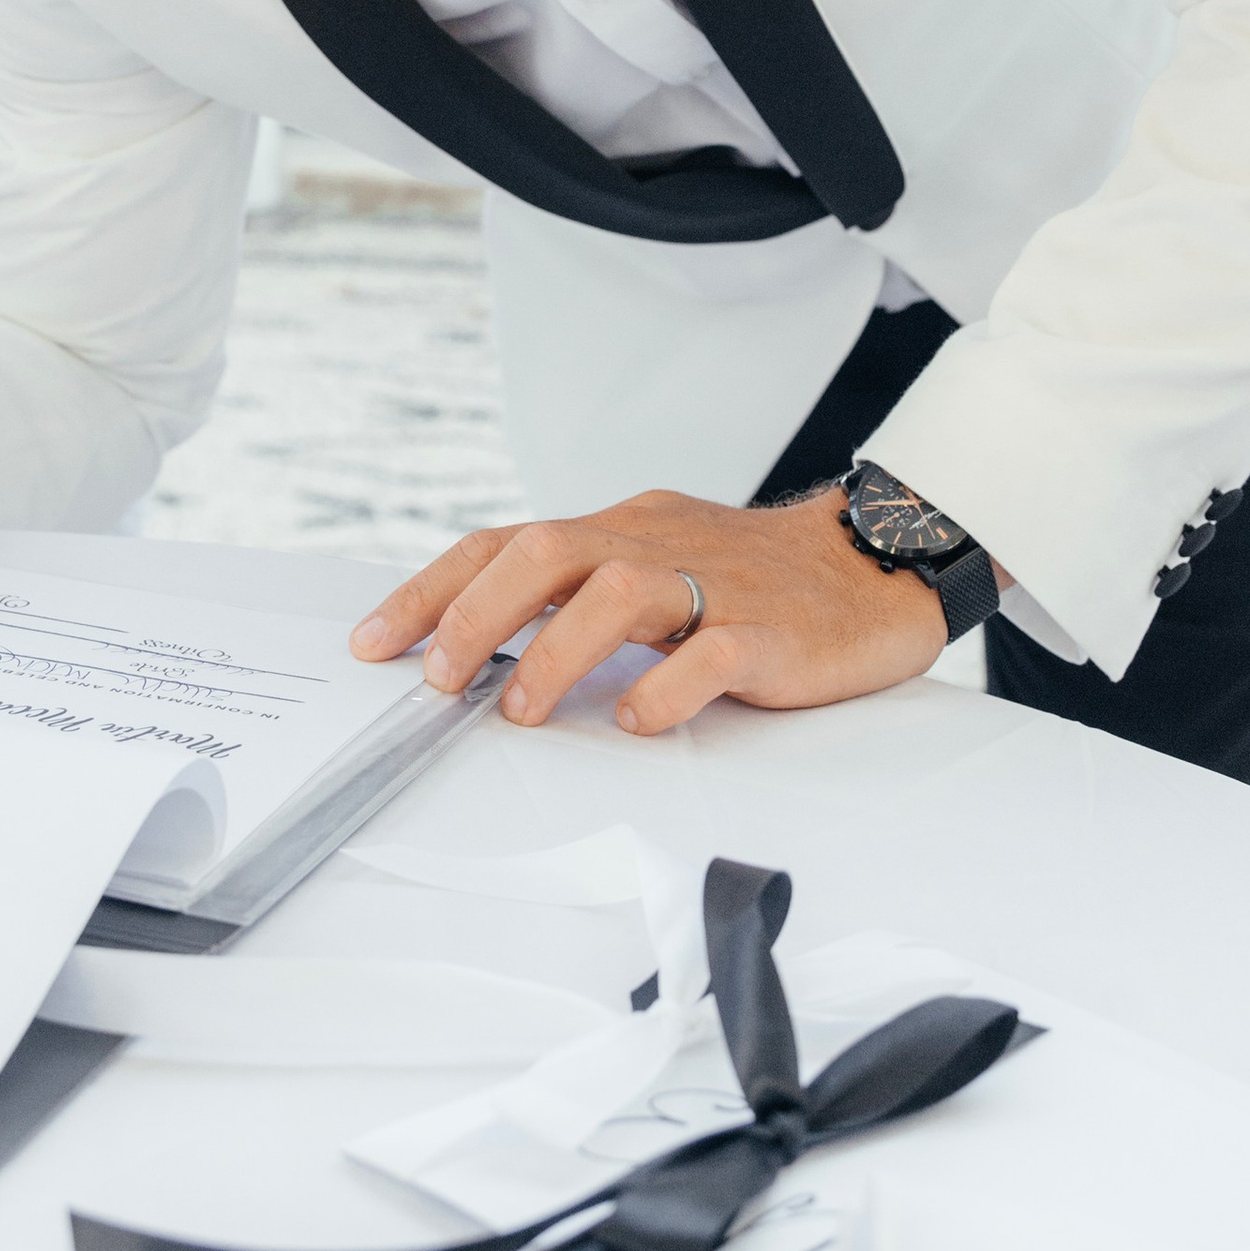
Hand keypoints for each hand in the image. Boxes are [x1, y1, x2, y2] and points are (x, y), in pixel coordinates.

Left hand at [350, 486, 949, 738]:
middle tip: (438, 681)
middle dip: (476, 616)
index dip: (434, 589)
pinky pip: (712, 653)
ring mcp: (716, 584)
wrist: (875, 568)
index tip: (375, 641)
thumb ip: (580, 596)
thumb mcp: (655, 567)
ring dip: (554, 654)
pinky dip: (667, 688)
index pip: (507, 542)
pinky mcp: (771, 631)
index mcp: (621, 529)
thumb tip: (482, 645)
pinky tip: (641, 721)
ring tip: (520, 711)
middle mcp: (656, 544)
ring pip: (619, 593)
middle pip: (547, 552)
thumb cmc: (756, 581)